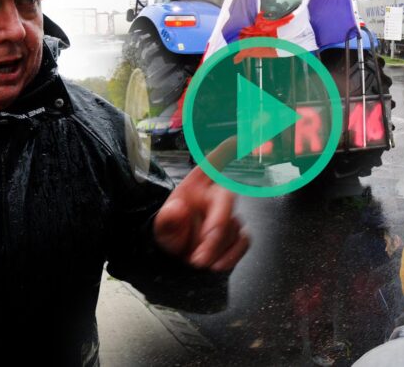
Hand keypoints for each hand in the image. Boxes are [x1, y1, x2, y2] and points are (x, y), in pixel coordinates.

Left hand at [154, 145, 248, 271]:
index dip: (228, 150)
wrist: (176, 257)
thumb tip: (178, 209)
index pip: (214, 162)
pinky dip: (231, 255)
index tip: (239, 138)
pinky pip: (243, 241)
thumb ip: (167, 219)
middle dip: (217, 228)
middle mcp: (216, 195)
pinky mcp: (238, 233)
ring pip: (233, 226)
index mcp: (197, 185)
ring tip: (197, 261)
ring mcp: (229, 214)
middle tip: (199, 255)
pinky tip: (217, 264)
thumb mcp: (160, 227)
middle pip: (228, 199)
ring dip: (216, 248)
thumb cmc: (171, 233)